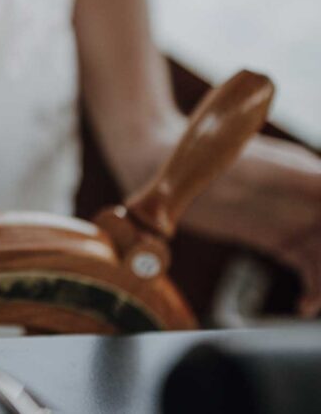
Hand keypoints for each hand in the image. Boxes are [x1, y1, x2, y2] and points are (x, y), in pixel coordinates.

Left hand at [109, 110, 320, 316]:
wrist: (162, 173)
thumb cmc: (204, 161)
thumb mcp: (255, 170)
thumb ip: (301, 178)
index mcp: (308, 171)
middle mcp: (306, 196)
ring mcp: (292, 219)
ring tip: (313, 302)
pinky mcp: (275, 238)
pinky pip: (307, 266)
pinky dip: (314, 288)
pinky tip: (305, 305)